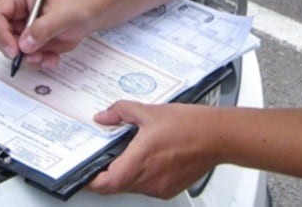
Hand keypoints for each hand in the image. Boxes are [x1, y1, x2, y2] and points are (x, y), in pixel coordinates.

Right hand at [0, 0, 94, 68]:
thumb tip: (26, 43)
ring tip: (46, 55)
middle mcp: (15, 13)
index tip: (14, 49)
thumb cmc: (76, 5)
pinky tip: (50, 56)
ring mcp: (20, 28)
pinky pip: (24, 57)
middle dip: (16, 50)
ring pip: (11, 50)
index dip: (1, 34)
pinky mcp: (27, 42)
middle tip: (32, 55)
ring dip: (29, 58)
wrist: (87, 15)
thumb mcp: (62, 15)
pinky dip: (37, 61)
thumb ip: (43, 28)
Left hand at [87, 101, 220, 198]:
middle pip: (116, 185)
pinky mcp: (169, 189)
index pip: (106, 183)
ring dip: (125, 173)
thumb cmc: (190, 125)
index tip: (83, 172)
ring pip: (131, 187)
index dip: (90, 180)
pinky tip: (149, 158)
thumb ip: (122, 112)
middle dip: (107, 173)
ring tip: (131, 153)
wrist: (218, 136)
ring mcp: (159, 187)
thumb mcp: (150, 111)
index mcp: (140, 161)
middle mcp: (148, 179)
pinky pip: (146, 187)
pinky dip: (141, 176)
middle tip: (103, 157)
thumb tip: (104, 117)